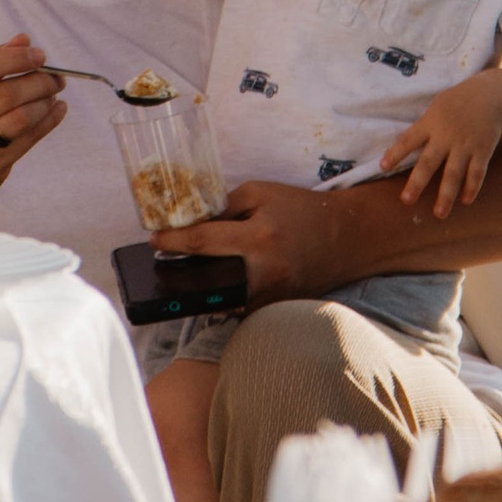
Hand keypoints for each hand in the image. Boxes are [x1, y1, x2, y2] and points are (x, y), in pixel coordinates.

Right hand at [0, 37, 65, 206]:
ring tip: (54, 92)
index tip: (39, 55)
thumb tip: (23, 41)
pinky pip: (28, 141)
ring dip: (44, 103)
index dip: (14, 59)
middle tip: (55, 76)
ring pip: (19, 121)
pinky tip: (57, 109)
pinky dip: (48, 121)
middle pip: (3, 96)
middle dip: (37, 82)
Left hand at [152, 180, 340, 307]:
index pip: (202, 242)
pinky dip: (229, 299)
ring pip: (225, 302)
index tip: (153, 240)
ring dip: (205, 292)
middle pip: (209, 282)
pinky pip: (244, 308)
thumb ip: (224, 208)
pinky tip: (217, 287)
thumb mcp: (260, 193)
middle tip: (164, 266)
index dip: (172, 242)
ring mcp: (273, 296)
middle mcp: (265, 272)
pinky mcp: (279, 307)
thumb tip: (193, 225)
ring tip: (187, 278)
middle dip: (183, 276)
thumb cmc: (300, 209)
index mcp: (258, 237)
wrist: (347, 235)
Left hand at [382, 72, 501, 217]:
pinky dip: (472, 187)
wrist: (492, 94)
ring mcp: (465, 145)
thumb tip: (406, 144)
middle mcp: (446, 136)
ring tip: (439, 214)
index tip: (383, 166)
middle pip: (428, 162)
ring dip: (446, 195)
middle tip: (406, 200)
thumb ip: (424, 125)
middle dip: (417, 183)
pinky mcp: (483, 150)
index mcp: (431, 123)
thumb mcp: (437, 105)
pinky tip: (466, 201)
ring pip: (453, 173)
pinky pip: (477, 172)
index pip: (408, 140)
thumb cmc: (459, 100)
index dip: (395, 153)